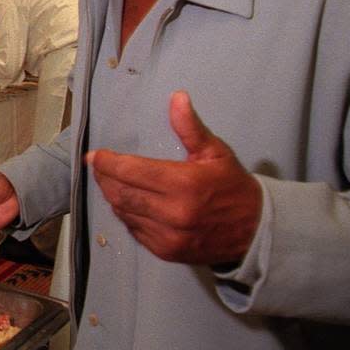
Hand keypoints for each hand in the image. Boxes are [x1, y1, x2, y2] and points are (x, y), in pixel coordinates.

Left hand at [85, 91, 261, 264]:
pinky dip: (126, 214)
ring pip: (124, 213)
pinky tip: (126, 202)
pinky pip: (134, 230)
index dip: (108, 163)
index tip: (94, 156)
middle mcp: (172, 213)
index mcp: (184, 184)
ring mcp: (168, 236)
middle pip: (121, 193)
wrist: (255, 231)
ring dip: (112, 196)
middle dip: (104, 178)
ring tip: (108, 181)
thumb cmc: (232, 186)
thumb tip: (177, 97)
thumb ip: (190, 127)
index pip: (132, 171)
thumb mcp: (215, 152)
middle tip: (98, 167)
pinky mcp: (166, 251)